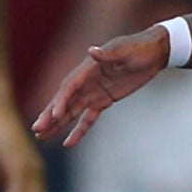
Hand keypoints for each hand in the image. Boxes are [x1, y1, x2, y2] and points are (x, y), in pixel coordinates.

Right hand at [32, 27, 168, 147]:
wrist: (155, 52)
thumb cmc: (140, 48)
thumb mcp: (126, 50)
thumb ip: (108, 53)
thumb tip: (92, 51)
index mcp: (89, 67)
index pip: (70, 86)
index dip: (61, 100)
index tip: (54, 115)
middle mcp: (87, 81)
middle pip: (65, 101)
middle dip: (50, 115)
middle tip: (37, 129)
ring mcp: (94, 92)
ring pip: (71, 111)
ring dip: (57, 124)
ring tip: (42, 136)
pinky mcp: (103, 101)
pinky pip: (87, 118)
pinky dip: (78, 130)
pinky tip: (68, 143)